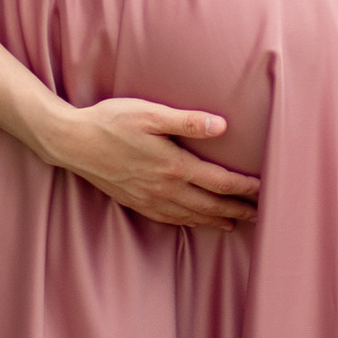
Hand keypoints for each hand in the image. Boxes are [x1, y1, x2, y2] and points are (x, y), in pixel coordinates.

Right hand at [41, 95, 258, 231]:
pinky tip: (194, 221)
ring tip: (234, 223)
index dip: (244, 188)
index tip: (263, 190)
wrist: (73, 142)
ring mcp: (149, 199)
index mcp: (173, 165)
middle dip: (237, 210)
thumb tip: (223, 126)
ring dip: (216, 221)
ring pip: (191, 216)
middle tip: (259, 215)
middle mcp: (165, 188)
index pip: (219, 182)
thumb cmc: (111, 121)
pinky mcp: (136, 202)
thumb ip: (188, 121)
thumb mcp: (150, 114)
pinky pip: (170, 219)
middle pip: (210, 205)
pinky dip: (189, 223)